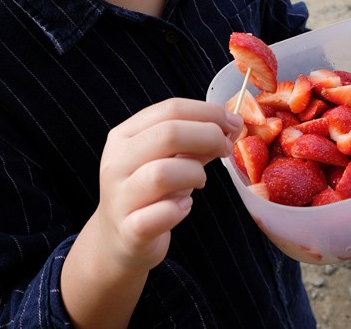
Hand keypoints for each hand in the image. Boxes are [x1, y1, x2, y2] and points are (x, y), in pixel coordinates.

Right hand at [61, 98, 241, 328]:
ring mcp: (119, 197)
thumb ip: (195, 142)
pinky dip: (180, 209)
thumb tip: (231, 125)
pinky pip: (161, 214)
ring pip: (162, 173)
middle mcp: (116, 162)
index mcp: (124, 135)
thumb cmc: (150, 192)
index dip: (208, 112)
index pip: (170, 109)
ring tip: (200, 181)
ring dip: (194, 173)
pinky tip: (185, 206)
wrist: (119, 241)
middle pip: (167, 134)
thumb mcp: (170, 160)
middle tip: (226, 149)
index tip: (233, 122)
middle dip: (208, 137)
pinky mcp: (129, 230)